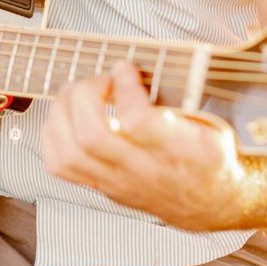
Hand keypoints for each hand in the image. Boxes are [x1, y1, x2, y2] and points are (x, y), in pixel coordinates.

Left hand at [41, 61, 243, 230]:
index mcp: (178, 149)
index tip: (125, 68)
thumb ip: (184, 96)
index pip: (136, 120)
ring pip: (69, 152)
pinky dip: (53, 134)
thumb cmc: (209, 158)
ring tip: (78, 93)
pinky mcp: (100, 186)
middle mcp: (143, 169)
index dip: (124, 86)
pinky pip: (59, 165)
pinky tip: (66, 117)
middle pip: (91, 136)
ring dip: (63, 112)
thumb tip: (150, 62)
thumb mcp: (213, 123)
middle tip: (100, 79)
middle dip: (86, 94)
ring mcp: (117, 180)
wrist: (208, 203)